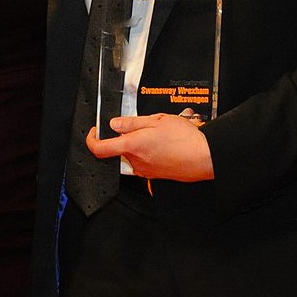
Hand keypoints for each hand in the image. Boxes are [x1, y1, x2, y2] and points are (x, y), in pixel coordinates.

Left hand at [85, 112, 214, 181]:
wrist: (205, 157)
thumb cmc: (185, 139)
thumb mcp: (157, 120)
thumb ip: (132, 122)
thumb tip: (115, 124)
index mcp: (132, 145)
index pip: (100, 148)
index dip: (92, 140)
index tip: (95, 132)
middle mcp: (136, 161)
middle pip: (120, 149)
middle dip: (128, 137)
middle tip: (146, 126)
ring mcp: (146, 171)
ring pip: (134, 156)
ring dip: (141, 145)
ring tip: (161, 136)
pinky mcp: (156, 176)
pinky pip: (145, 163)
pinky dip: (150, 154)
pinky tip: (165, 147)